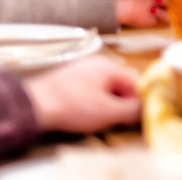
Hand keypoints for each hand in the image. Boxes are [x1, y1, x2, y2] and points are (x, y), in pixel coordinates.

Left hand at [23, 55, 141, 132]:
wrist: (34, 105)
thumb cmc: (71, 106)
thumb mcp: (107, 112)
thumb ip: (132, 110)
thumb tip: (146, 107)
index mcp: (108, 66)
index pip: (136, 80)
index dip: (139, 99)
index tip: (136, 114)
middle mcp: (96, 62)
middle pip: (121, 82)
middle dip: (122, 101)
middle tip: (116, 118)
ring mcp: (81, 68)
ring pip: (106, 85)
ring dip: (108, 101)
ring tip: (99, 116)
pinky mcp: (70, 78)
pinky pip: (91, 87)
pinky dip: (93, 99)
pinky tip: (85, 111)